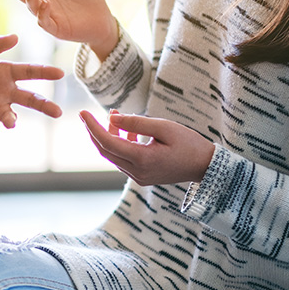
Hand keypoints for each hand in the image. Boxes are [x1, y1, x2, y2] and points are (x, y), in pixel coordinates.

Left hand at [0, 34, 63, 133]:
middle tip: (58, 112)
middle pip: (30, 99)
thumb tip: (15, 37)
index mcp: (6, 73)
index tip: (60, 73)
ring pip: (10, 115)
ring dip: (11, 120)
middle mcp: (6, 91)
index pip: (29, 72)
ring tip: (11, 123)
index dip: (45, 72)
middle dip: (44, 105)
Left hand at [79, 110, 214, 185]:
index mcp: (142, 160)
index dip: (92, 126)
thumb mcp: (164, 127)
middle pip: (105, 150)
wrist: (206, 167)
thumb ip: (137, 123)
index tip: (82, 112)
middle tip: (89, 114)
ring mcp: (138, 177)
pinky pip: (122, 159)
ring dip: (109, 136)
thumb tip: (112, 117)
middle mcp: (136, 172)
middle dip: (95, 131)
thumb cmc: (189, 144)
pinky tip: (127, 131)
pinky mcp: (141, 176)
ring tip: (115, 116)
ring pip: (113, 155)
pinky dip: (119, 144)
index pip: (107, 142)